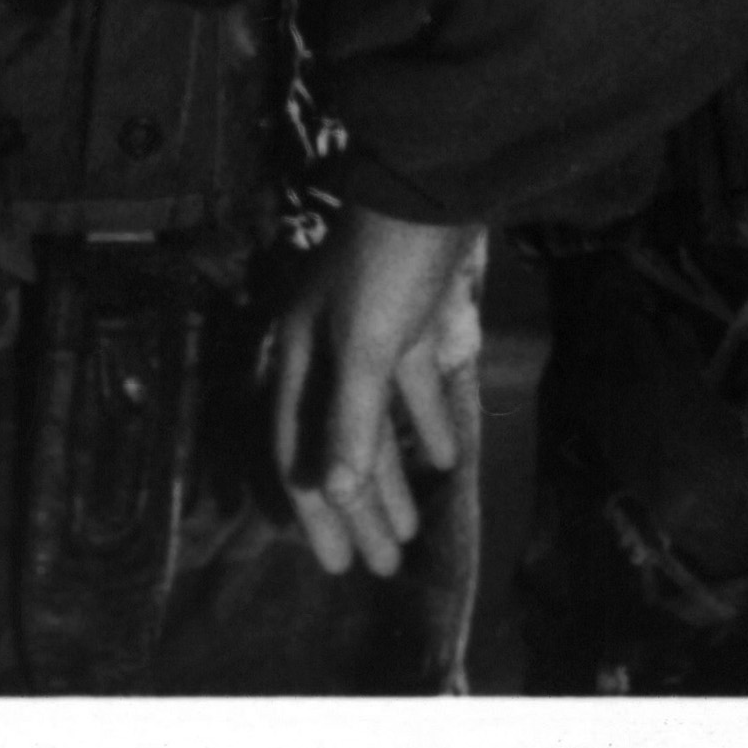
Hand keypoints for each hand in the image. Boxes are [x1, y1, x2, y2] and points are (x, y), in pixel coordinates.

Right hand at [262, 209, 487, 576]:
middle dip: (360, 508)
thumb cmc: (390, 265)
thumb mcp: (368, 344)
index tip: (336, 563)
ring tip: (411, 531)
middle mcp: (327, 351)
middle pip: (340, 445)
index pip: (300, 451)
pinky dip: (429, 420)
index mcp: (299, 357)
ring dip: (394, 475)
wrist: (438, 182)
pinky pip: (413, 384)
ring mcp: (371, 335)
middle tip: (379, 565)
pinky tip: (448, 459)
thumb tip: (336, 496)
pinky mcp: (412, 320)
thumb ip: (351, 418)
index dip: (317, 510)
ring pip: (377, 421)